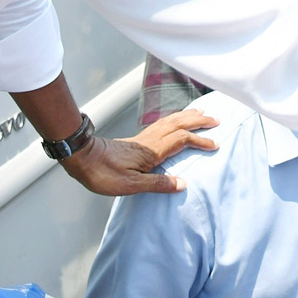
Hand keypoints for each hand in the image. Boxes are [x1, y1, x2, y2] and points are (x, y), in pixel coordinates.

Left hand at [60, 108, 218, 195]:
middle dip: (198, 120)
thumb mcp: (130, 186)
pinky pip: (162, 123)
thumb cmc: (104, 174)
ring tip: (200, 111)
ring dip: (187, 115)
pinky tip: (174, 121)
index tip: (215, 144)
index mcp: (152, 151)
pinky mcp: (137, 139)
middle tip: (215, 119)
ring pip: (170, 121)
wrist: (82, 158)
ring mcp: (144, 137)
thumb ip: (157, 184)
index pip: (182, 140)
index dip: (200, 141)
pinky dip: (174, 118)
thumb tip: (182, 184)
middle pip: (179, 124)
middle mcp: (150, 140)